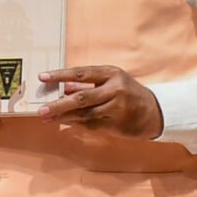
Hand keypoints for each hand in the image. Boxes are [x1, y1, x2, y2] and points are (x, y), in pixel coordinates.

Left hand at [39, 65, 162, 139]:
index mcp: (112, 74)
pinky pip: (90, 124)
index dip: (61, 75)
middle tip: (41, 110)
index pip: (82, 73)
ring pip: (84, 113)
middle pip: (81, 97)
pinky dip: (75, 123)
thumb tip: (63, 87)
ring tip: (47, 117)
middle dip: (58, 104)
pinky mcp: (116, 123)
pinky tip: (63, 121)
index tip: (42, 77)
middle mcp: (115, 89)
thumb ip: (88, 83)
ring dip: (63, 116)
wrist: (155, 112)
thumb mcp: (111, 81)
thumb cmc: (128, 93)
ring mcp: (116, 107)